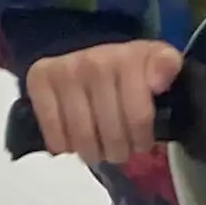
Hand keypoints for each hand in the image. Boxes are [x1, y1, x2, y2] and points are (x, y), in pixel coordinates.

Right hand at [25, 40, 183, 164]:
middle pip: (110, 132)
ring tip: (100, 150)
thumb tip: (159, 81)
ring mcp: (65, 71)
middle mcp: (94, 61)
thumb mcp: (156, 62)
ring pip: (82, 137)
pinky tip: (74, 142)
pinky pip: (54, 133)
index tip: (142, 143)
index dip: (142, 138)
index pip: (138, 116)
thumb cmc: (126, 67)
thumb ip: (166, 67)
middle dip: (119, 150)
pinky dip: (65, 146)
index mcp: (128, 58)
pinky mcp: (39, 80)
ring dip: (93, 153)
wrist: (85, 51)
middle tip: (120, 151)